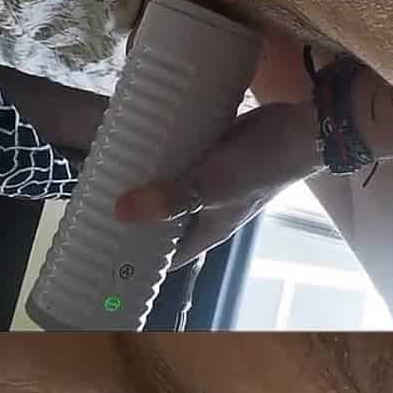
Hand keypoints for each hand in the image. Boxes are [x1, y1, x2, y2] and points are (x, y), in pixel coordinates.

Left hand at [115, 102, 322, 268]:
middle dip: (134, 216)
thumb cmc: (260, 168)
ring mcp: (208, 181)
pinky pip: (179, 160)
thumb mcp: (213, 187)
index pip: (167, 257)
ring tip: (106, 172)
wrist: (298, 131)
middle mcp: (206, 209)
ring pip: (169, 188)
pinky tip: (138, 141)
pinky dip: (160, 155)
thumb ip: (171, 199)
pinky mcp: (210, 154)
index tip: (105, 252)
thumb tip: (120, 212)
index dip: (138, 260)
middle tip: (94, 204)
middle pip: (163, 222)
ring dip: (145, 183)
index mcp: (207, 229)